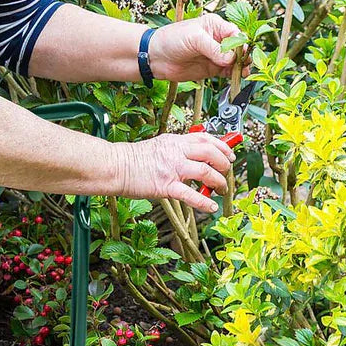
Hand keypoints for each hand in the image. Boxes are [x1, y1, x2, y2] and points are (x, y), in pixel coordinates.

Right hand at [116, 132, 235, 212]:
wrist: (115, 167)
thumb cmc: (133, 159)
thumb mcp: (158, 146)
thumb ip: (176, 150)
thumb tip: (194, 158)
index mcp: (174, 141)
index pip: (205, 138)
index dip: (222, 146)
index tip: (229, 154)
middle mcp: (175, 152)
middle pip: (210, 153)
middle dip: (224, 164)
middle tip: (226, 173)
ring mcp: (171, 168)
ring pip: (205, 171)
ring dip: (218, 182)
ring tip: (221, 189)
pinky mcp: (165, 185)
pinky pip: (190, 194)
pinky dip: (204, 202)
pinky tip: (211, 207)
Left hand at [149, 13, 243, 82]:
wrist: (155, 57)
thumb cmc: (171, 40)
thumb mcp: (194, 38)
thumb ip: (213, 48)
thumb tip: (230, 58)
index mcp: (215, 26)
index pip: (236, 33)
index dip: (241, 43)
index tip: (242, 53)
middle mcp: (218, 39)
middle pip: (239, 48)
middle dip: (244, 56)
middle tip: (244, 64)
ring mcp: (216, 55)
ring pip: (235, 61)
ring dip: (241, 67)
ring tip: (242, 72)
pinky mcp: (212, 68)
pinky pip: (228, 71)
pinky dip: (233, 74)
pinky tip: (236, 76)